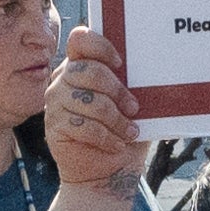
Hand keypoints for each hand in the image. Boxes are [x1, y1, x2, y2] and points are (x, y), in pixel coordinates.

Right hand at [41, 25, 147, 197]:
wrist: (107, 171)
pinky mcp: (54, 126)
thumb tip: (155, 67)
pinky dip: (106, 137)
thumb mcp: (132, 103)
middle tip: (134, 108)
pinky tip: (116, 144)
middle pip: (87, 70)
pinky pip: (83, 125)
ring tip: (128, 132)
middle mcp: (63, 79)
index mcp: (81, 65)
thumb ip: (133, 83)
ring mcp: (55, 102)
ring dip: (116, 119)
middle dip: (117, 91)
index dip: (101, 47)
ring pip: (89, 101)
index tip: (121, 64)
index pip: (80, 39)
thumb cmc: (123, 132)